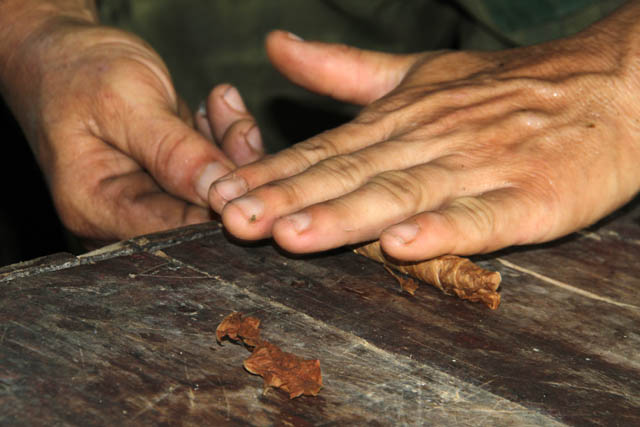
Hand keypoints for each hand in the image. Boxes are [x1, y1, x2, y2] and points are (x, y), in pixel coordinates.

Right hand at [2, 19, 262, 242]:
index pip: (172, 232)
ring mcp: (151, 200)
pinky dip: (225, 141)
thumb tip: (221, 195)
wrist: (66, 54)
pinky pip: (214, 173)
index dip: (220, 211)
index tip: (252, 179)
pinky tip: (219, 108)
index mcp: (96, 208)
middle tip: (242, 129)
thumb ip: (173, 151)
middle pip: (199, 218)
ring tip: (224, 109)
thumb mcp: (125, 103)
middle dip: (233, 174)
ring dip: (233, 151)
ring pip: (215, 194)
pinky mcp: (172, 182)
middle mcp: (123, 215)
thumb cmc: (80, 72)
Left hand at [208, 13, 639, 260]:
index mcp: (400, 120)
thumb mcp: (420, 73)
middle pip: (347, 175)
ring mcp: (477, 168)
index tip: (222, 196)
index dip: (271, 176)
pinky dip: (441, 230)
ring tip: (291, 237)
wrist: (608, 86)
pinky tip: (402, 246)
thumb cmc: (508, 89)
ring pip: (399, 194)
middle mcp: (429, 142)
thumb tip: (277, 48)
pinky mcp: (526, 198)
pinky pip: (479, 217)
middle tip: (233, 222)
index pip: (323, 151)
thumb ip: (343, 70)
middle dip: (286, 201)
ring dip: (343, 217)